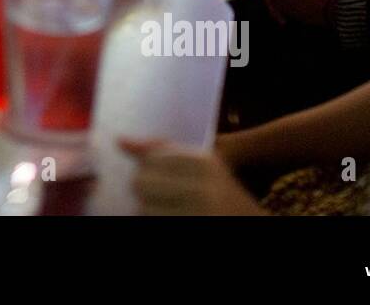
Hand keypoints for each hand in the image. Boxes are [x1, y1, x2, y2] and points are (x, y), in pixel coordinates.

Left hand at [120, 138, 262, 214]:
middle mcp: (200, 189)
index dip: (148, 168)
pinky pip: (152, 221)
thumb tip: (120, 141)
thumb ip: (162, 149)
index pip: (151, 159)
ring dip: (149, 208)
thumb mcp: (201, 164)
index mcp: (203, 163)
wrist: (249, 222)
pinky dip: (154, 219)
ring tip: (168, 207)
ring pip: (142, 208)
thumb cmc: (220, 191)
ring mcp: (196, 213)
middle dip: (144, 189)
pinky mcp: (189, 228)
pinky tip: (169, 215)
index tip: (158, 175)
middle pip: (140, 183)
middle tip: (160, 194)